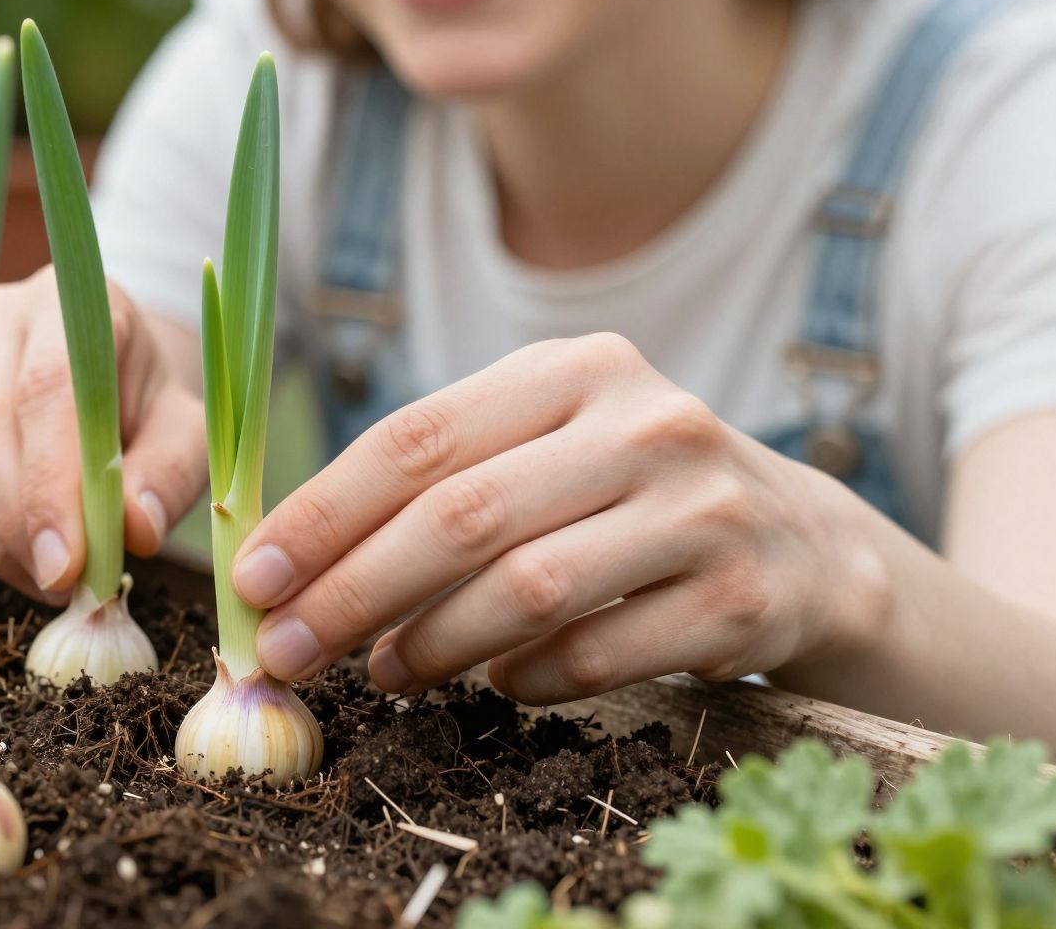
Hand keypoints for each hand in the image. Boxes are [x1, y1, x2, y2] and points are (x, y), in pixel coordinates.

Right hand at [0, 267, 208, 603]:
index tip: (65, 565)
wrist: (109, 373)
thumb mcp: (188, 434)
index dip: (48, 483)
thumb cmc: (150, 406)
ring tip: (52, 577)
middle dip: (16, 519)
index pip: (47, 390)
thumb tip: (135, 529)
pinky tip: (21, 558)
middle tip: (60, 583)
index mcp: (76, 304)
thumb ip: (170, 474)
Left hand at [232, 333, 894, 701]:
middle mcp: (645, 423)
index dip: (322, 514)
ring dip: (431, 646)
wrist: (803, 544)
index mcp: (574, 369)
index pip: (416, 439)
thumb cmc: (626, 494)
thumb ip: (437, 479)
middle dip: (352, 592)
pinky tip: (492, 686)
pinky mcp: (743, 598)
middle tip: (284, 652)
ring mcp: (702, 510)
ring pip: (527, 589)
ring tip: (380, 674)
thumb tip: (288, 562)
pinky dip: (526, 679)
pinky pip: (599, 654)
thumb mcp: (546, 444)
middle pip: (462, 517)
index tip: (252, 577)